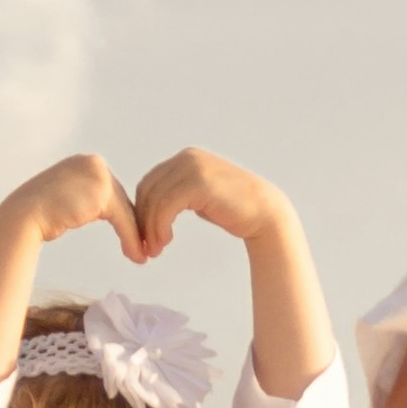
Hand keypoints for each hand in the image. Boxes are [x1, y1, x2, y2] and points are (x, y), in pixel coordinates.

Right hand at [0, 151, 137, 255]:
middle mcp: (93, 162)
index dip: (122, 216)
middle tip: (140, 248)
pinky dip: (130, 238)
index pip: (110, 190)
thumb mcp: (65, 197)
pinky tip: (135, 255)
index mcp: (84, 162)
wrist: (22, 216)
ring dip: (134, 235)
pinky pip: (124, 219)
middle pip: (120, 199)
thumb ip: (82, 198)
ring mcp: (98, 175)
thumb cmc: (37, 214)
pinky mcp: (102, 193)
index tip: (130, 235)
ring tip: (140, 256)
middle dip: (132, 225)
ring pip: (125, 209)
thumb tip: (100, 209)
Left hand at [130, 141, 294, 260]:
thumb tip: (147, 208)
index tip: (143, 237)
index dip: (141, 212)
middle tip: (145, 248)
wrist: (265, 214)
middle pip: (147, 190)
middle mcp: (187, 158)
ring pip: (155, 200)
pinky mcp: (200, 183)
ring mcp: (193, 167)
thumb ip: (176, 194)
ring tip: (155, 249)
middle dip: (142, 221)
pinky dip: (160, 226)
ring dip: (150, 228)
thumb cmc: (232, 211)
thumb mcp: (198, 196)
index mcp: (185, 158)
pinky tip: (166, 241)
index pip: (149, 183)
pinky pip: (166, 206)